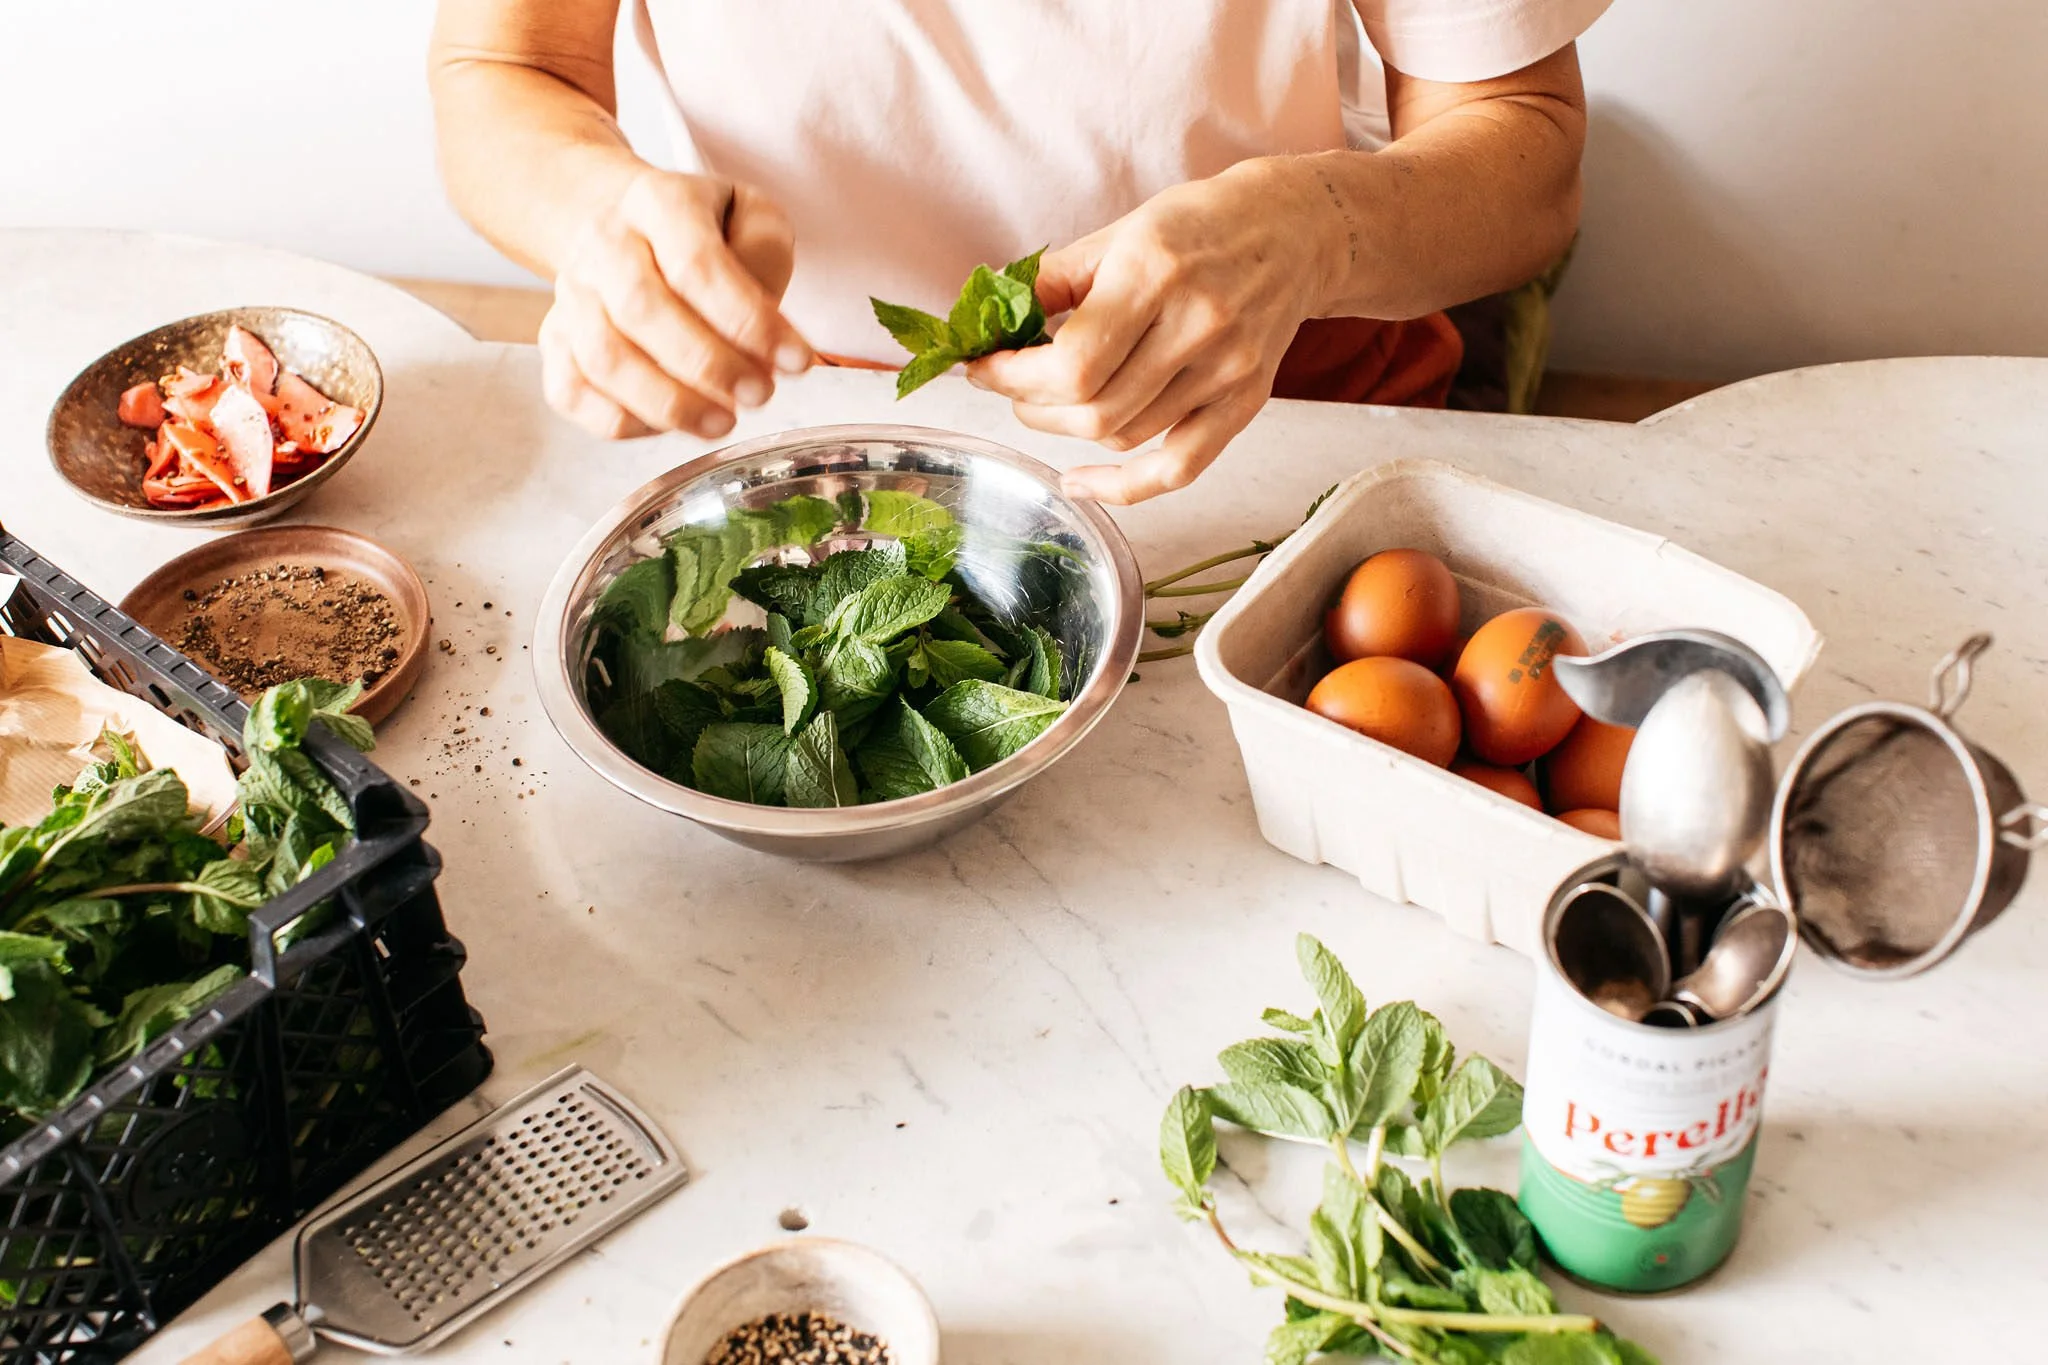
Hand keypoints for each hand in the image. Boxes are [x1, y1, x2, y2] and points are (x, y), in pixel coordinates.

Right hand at [540, 169, 813, 439]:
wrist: (616, 223)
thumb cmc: (702, 232)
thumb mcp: (751, 216)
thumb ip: (767, 256)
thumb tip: (765, 331)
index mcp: (657, 202)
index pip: (698, 264)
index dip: (750, 321)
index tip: (798, 362)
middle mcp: (603, 243)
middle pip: (643, 310)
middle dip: (710, 365)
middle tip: (761, 395)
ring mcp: (571, 293)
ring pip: (604, 359)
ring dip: (670, 403)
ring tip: (723, 421)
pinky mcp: (553, 340)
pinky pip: (571, 392)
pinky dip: (621, 421)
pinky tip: (668, 425)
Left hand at [968, 160, 1334, 502]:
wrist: (1298, 231)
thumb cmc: (1201, 224)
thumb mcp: (1122, 231)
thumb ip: (1055, 280)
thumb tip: (990, 322)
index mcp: (1156, 272)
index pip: (1070, 362)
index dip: (1012, 377)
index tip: (982, 368)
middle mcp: (1197, 325)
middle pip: (1093, 410)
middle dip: (1031, 405)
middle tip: (1010, 386)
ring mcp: (1227, 370)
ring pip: (1124, 436)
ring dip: (1067, 431)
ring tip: (1048, 403)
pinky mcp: (1245, 402)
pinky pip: (1178, 467)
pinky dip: (1122, 486)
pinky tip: (1080, 482)